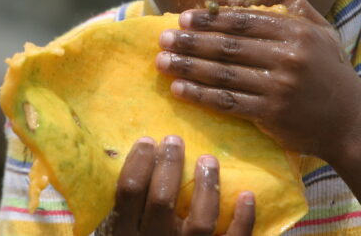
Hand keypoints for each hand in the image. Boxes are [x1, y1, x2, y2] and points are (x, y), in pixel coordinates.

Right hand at [111, 135, 254, 235]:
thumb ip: (116, 216)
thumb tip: (113, 170)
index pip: (129, 191)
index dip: (139, 161)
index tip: (148, 141)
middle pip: (163, 198)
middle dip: (170, 164)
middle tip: (175, 141)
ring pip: (201, 220)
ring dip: (206, 185)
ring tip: (209, 160)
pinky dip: (243, 220)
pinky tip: (247, 195)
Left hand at [155, 0, 360, 158]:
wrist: (350, 122)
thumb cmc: (332, 74)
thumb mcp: (325, 34)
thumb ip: (301, 11)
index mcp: (296, 32)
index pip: (244, 22)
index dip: (211, 20)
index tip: (184, 18)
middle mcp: (286, 57)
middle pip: (228, 46)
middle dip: (191, 41)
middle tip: (164, 38)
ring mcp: (278, 86)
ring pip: (223, 74)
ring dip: (188, 67)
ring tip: (162, 62)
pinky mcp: (270, 113)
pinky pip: (228, 102)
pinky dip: (200, 95)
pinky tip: (179, 89)